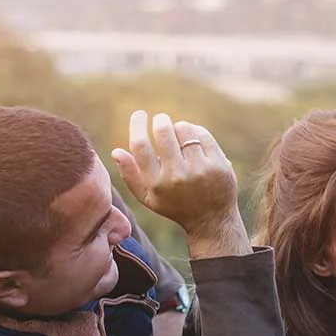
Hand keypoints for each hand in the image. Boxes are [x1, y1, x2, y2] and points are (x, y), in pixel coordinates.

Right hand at [111, 111, 249, 257]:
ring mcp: (200, 170)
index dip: (137, 125)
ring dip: (179, 127)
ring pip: (185, 129)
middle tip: (161, 120)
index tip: (139, 115)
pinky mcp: (219, 165)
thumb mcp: (148, 198)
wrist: (211, 220)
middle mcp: (177, 176)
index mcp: (157, 183)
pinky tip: (194, 138)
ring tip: (179, 135)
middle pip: (163, 132)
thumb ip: (130, 175)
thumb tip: (116, 151)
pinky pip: (203, 135)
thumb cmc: (176, 206)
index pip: (140, 146)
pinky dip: (196, 131)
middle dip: (160, 121)